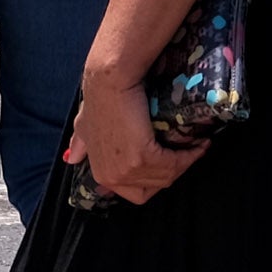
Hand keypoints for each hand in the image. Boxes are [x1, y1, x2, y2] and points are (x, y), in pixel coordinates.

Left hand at [64, 53, 200, 204]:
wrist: (110, 79)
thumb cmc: (101, 95)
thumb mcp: (85, 123)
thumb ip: (81, 141)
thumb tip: (72, 158)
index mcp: (100, 173)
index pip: (134, 192)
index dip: (155, 180)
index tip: (171, 162)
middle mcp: (111, 178)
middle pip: (153, 188)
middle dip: (173, 172)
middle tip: (188, 153)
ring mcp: (125, 171)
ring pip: (165, 177)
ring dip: (184, 163)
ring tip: (198, 146)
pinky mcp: (141, 158)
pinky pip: (171, 165)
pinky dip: (188, 155)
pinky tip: (199, 144)